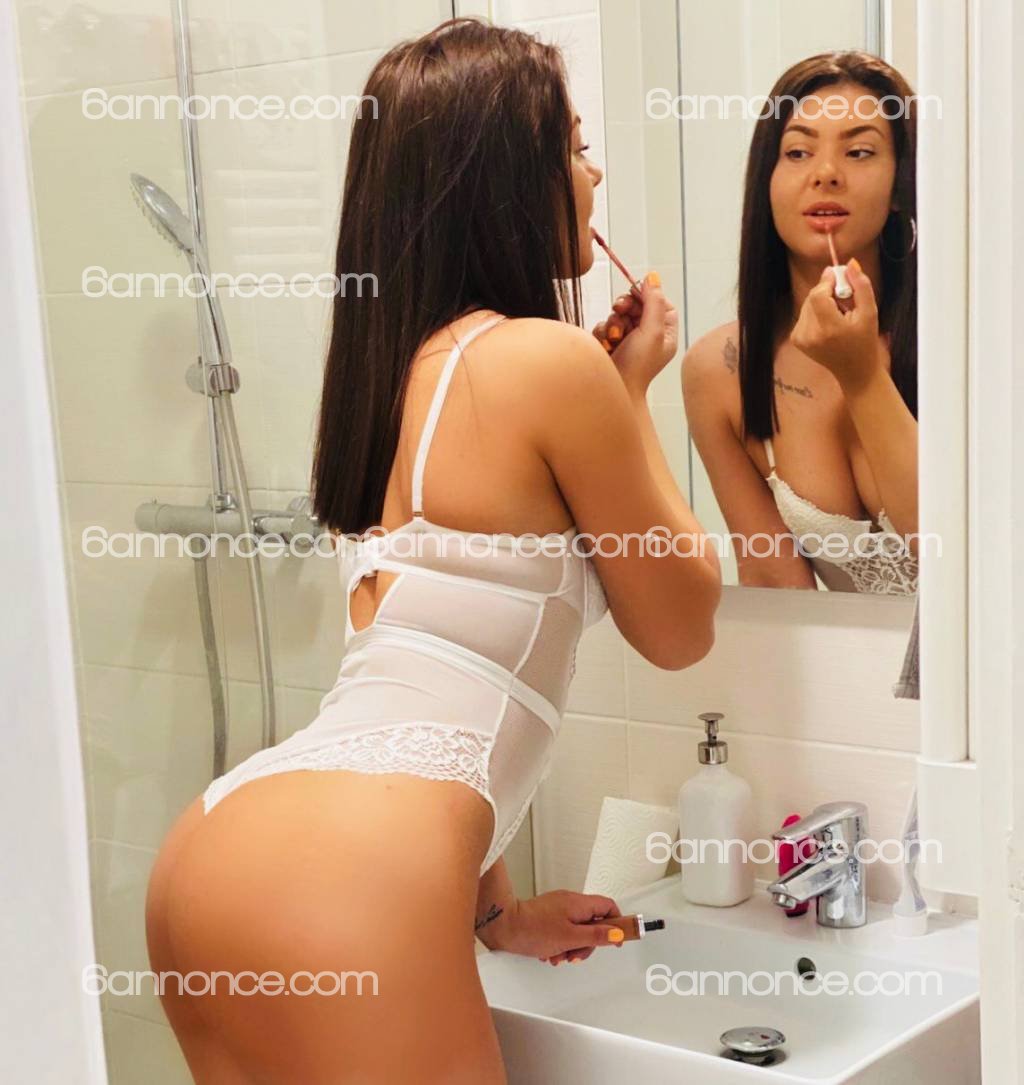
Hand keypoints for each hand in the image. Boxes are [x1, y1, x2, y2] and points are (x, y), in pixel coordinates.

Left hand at [482, 890, 623, 963]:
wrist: (503, 927)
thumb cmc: (533, 930)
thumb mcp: (570, 937)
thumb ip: (596, 936)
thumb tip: (617, 934)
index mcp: (578, 903)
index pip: (608, 907)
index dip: (616, 923)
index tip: (616, 940)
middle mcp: (569, 902)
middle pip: (593, 923)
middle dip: (587, 943)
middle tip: (576, 955)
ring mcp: (558, 909)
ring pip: (577, 930)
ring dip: (571, 947)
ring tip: (558, 956)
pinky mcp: (547, 917)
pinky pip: (562, 931)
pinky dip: (560, 944)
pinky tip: (550, 953)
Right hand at [591, 273, 678, 397]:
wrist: (615, 390)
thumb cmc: (637, 367)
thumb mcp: (652, 331)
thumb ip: (654, 302)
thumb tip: (652, 277)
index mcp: (665, 333)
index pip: (659, 302)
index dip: (647, 295)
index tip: (636, 293)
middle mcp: (648, 336)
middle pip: (636, 305)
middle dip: (625, 307)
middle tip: (619, 311)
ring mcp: (627, 340)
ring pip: (617, 315)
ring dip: (613, 323)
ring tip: (614, 338)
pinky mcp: (610, 344)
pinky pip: (604, 326)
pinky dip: (603, 333)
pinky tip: (606, 346)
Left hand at [790, 257, 885, 393]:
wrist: (854, 370)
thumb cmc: (865, 341)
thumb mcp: (870, 312)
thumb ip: (861, 286)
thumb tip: (850, 264)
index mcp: (829, 329)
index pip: (818, 294)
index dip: (827, 281)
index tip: (839, 275)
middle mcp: (810, 335)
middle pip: (812, 297)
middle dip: (827, 291)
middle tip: (845, 298)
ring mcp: (800, 339)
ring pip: (807, 304)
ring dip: (822, 302)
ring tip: (839, 314)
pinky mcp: (796, 340)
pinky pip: (804, 315)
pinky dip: (815, 313)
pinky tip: (829, 323)